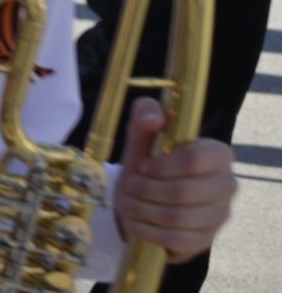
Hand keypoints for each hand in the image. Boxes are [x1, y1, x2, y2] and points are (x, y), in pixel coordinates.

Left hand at [114, 97, 235, 263]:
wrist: (144, 196)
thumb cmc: (148, 161)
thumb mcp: (142, 134)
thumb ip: (145, 114)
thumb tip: (155, 118)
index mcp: (218, 154)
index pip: (194, 160)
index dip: (162, 166)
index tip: (143, 166)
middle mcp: (227, 185)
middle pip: (184, 192)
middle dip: (147, 190)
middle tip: (130, 186)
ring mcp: (220, 215)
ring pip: (179, 218)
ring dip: (144, 211)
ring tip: (128, 203)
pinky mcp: (207, 239)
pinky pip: (178, 241)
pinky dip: (149, 232)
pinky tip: (136, 222)